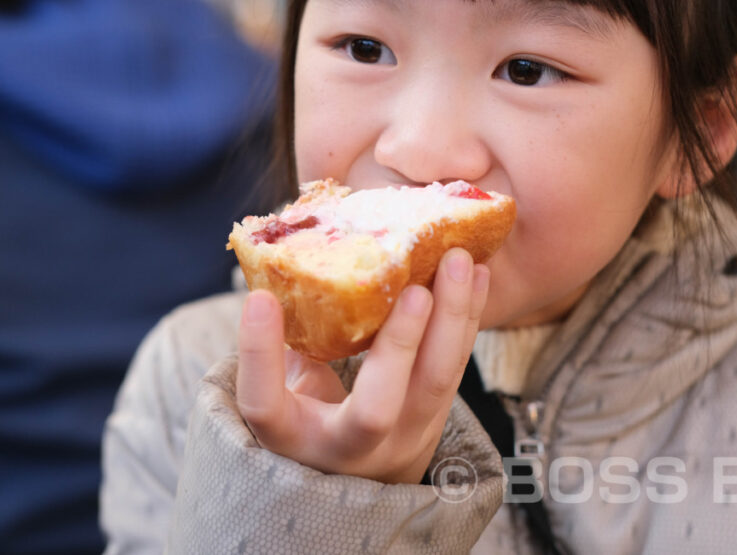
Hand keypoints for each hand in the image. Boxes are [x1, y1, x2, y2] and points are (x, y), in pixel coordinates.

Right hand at [235, 248, 489, 484]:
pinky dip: (468, 316)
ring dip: (451, 317)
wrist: (355, 476)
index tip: (259, 300)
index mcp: (293, 438)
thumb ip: (279, 343)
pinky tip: (477, 275)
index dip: (259, 355)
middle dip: (399, 343)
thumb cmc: (307, 420)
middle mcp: (349, 449)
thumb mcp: (280, 390)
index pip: (265, 406)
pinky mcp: (438, 417)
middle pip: (376, 410)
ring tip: (460, 261)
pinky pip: (457, 365)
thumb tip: (276, 268)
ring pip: (435, 384)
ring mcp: (403, 439)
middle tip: (414, 288)